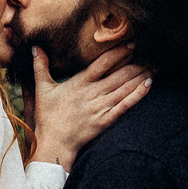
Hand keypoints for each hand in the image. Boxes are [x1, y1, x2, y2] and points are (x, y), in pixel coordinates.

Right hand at [29, 45, 149, 168]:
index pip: (102, 63)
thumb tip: (35, 48)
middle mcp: (92, 93)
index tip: (130, 45)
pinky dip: (137, 95)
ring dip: (139, 76)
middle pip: (118, 75)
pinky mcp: (105, 121)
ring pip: (124, 88)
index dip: (117, 53)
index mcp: (79, 83)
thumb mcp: (42, 89)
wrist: (54, 143)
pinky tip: (148, 86)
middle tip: (149, 55)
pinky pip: (125, 106)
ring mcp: (100, 108)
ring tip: (152, 67)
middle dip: (135, 64)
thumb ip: (40, 67)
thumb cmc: (48, 116)